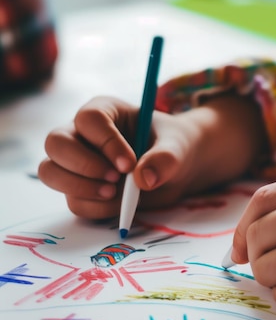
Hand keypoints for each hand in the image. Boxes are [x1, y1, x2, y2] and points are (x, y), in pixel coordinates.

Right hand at [38, 95, 266, 218]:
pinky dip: (95, 208)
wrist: (179, 170)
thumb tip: (143, 180)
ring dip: (80, 188)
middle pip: (56, 143)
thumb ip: (165, 158)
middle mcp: (82, 134)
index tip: (129, 164)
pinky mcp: (82, 189)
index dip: (106, 143)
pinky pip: (73, 202)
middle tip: (115, 180)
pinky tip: (119, 203)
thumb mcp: (178, 148)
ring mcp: (77, 163)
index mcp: (105, 111)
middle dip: (83, 166)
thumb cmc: (175, 147)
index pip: (89, 119)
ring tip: (114, 193)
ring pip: (51, 173)